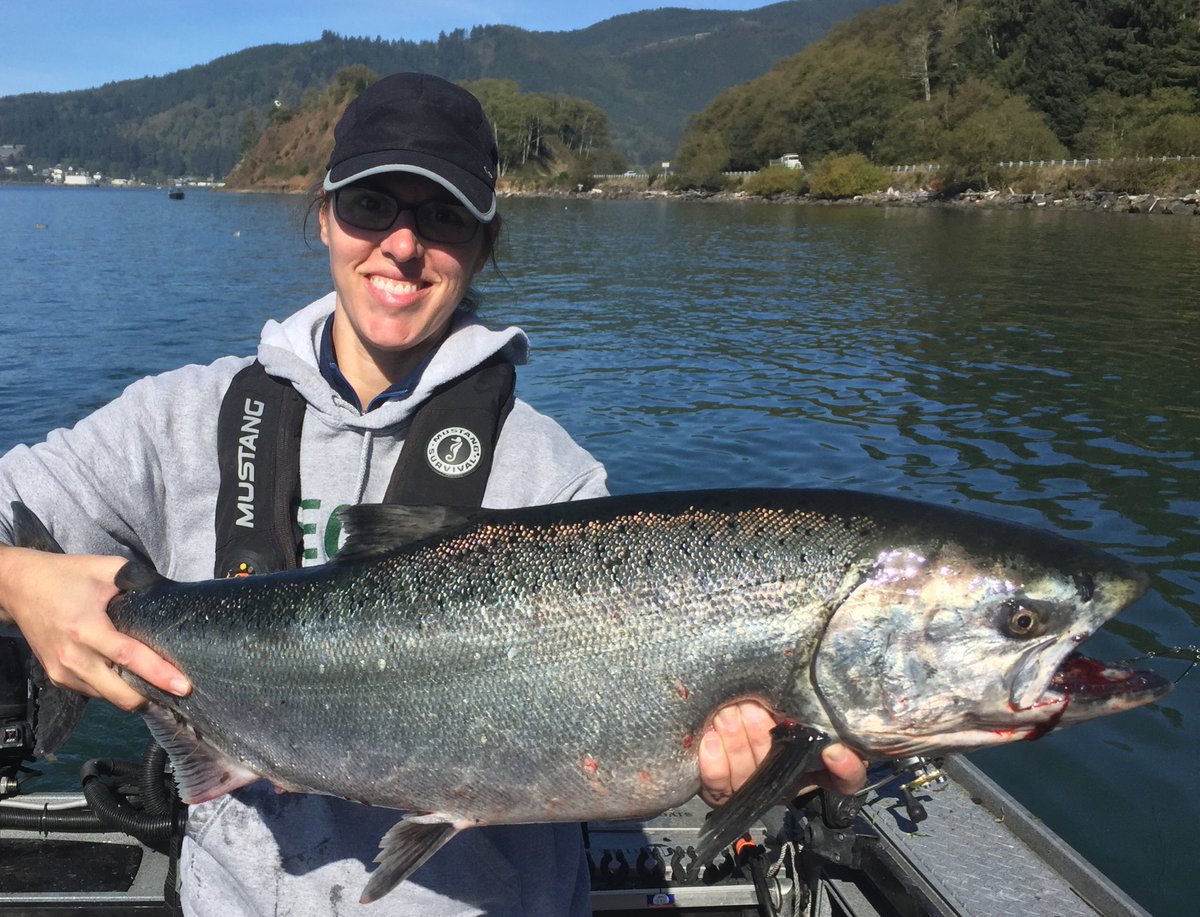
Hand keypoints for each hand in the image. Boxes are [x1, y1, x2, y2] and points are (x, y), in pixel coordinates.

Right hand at [0, 545, 190, 709]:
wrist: (19, 588)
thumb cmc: (67, 575)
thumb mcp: (107, 569)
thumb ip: (139, 582)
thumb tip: (170, 594)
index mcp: (87, 629)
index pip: (129, 657)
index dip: (158, 674)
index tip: (184, 686)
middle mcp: (73, 657)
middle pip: (119, 694)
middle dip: (150, 697)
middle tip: (176, 690)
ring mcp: (62, 672)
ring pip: (107, 697)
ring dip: (132, 694)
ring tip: (154, 682)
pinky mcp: (56, 678)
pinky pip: (93, 692)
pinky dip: (112, 688)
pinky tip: (126, 675)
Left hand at [697, 699, 865, 806]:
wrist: (721, 725)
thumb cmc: (763, 708)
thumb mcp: (789, 702)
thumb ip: (801, 698)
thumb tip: (804, 678)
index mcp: (815, 763)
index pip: (848, 778)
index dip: (846, 769)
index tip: (834, 750)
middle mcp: (788, 782)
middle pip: (785, 770)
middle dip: (765, 736)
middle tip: (752, 706)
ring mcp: (756, 791)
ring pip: (750, 776)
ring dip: (736, 740)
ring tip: (727, 712)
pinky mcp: (723, 794)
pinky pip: (718, 784)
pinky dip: (714, 760)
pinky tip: (710, 738)